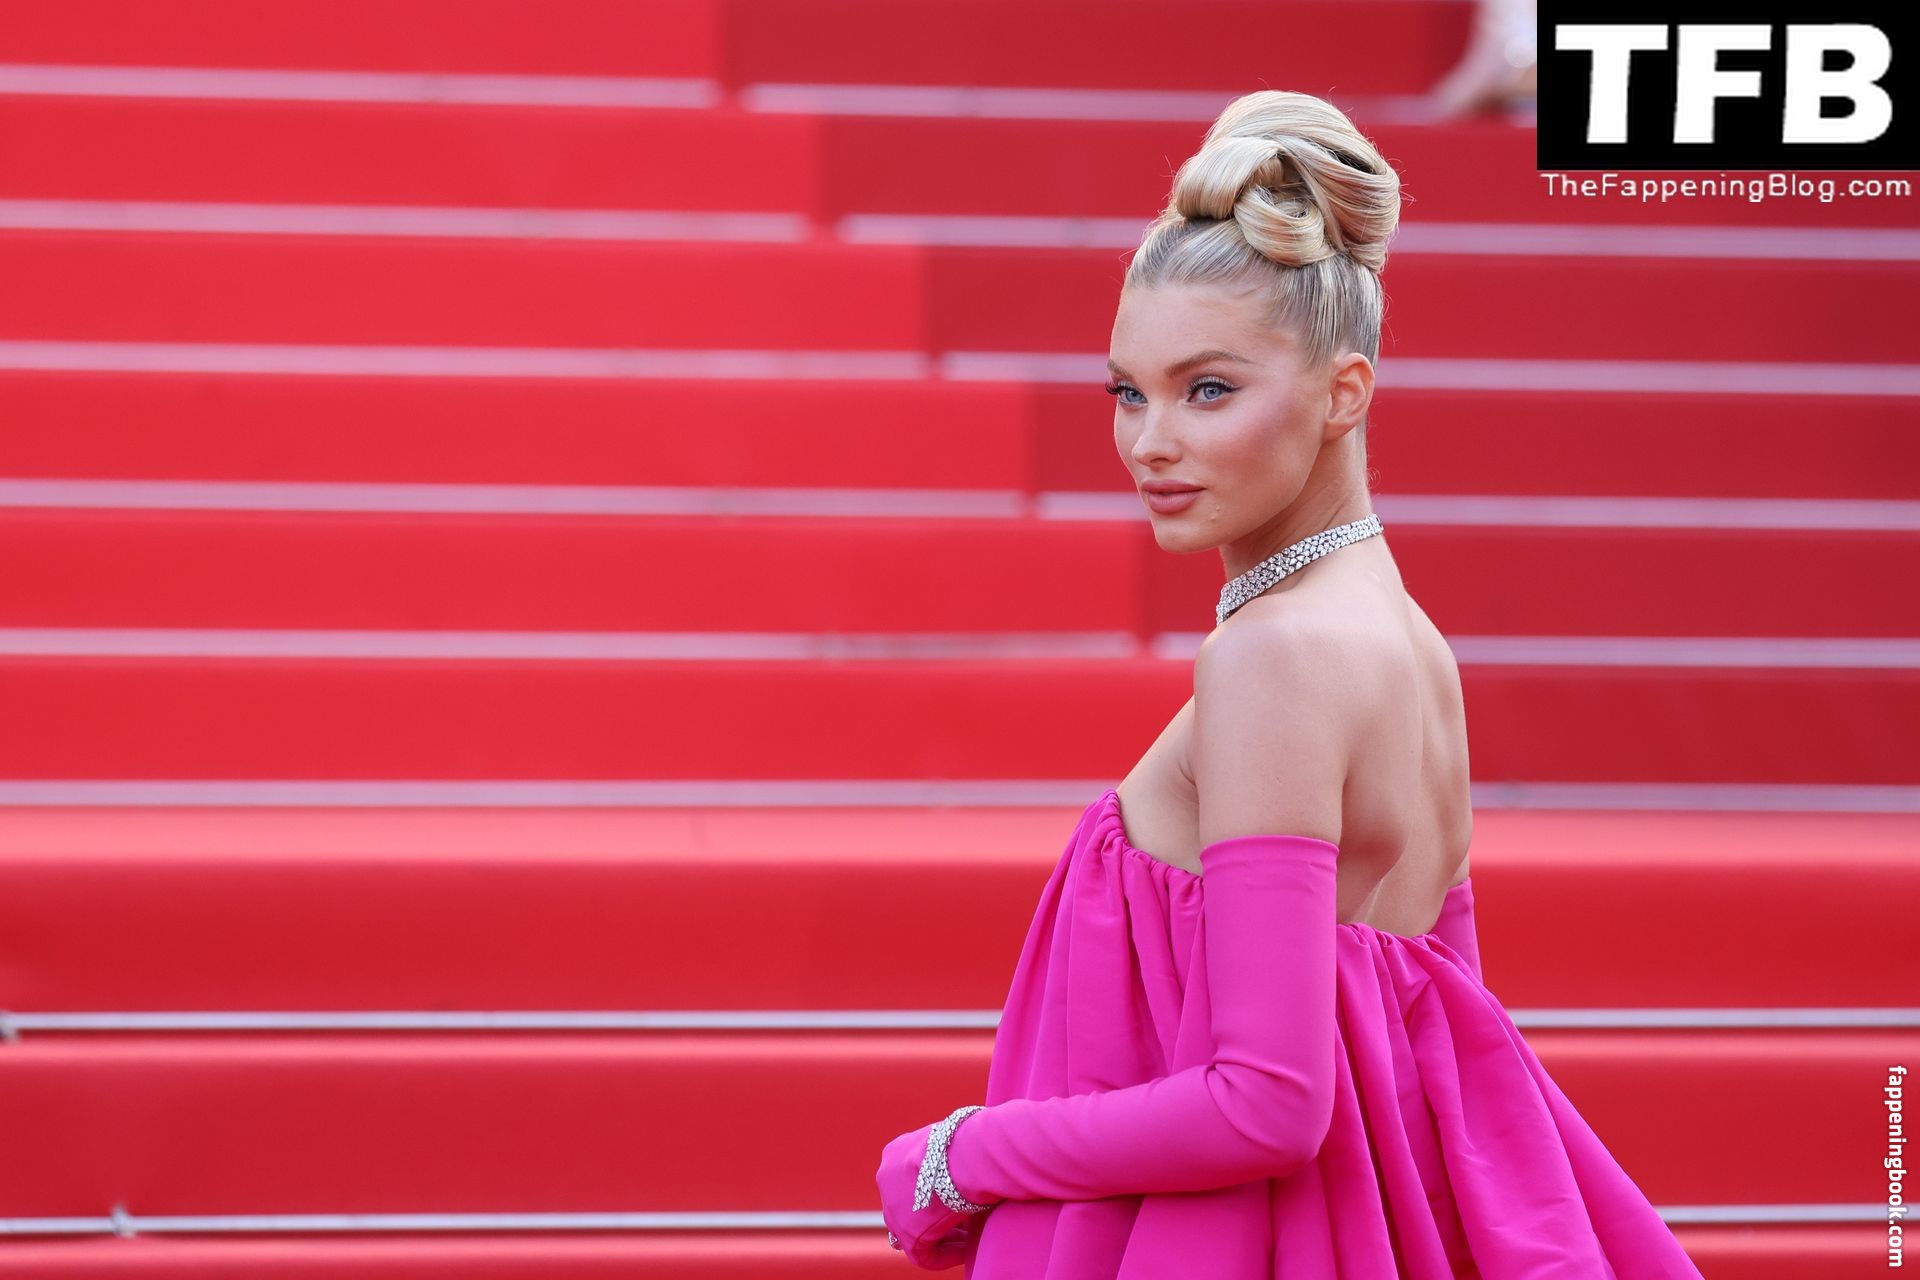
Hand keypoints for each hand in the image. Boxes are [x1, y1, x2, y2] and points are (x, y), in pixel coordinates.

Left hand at [876, 1124, 977, 1269]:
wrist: (969, 1154)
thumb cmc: (972, 1142)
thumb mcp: (954, 1140)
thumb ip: (950, 1155)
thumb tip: (967, 1163)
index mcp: (895, 1152)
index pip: (907, 1179)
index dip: (933, 1192)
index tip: (957, 1196)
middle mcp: (886, 1177)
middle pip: (906, 1205)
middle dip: (933, 1214)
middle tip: (962, 1220)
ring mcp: (892, 1207)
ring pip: (913, 1230)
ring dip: (941, 1236)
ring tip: (970, 1237)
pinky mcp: (907, 1235)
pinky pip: (925, 1255)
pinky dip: (947, 1255)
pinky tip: (968, 1248)